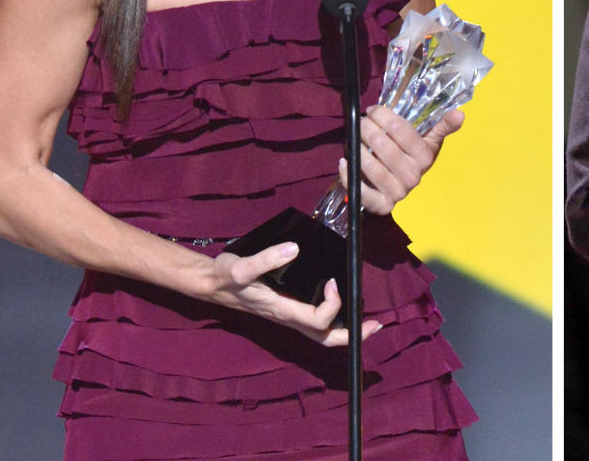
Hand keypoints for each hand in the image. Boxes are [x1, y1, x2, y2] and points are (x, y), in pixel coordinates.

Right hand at [206, 243, 380, 345]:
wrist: (212, 283)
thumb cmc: (226, 276)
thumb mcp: (240, 266)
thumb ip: (265, 258)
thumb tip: (293, 249)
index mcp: (283, 311)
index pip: (318, 320)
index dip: (333, 303)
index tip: (333, 280)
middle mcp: (289, 318)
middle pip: (326, 338)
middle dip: (354, 335)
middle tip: (376, 324)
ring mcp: (289, 316)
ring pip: (322, 333)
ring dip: (348, 330)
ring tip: (368, 320)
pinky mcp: (288, 309)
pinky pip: (316, 323)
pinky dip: (335, 319)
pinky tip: (343, 303)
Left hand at [341, 105, 463, 214]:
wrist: (405, 188)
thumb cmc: (413, 158)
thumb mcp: (429, 141)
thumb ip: (443, 126)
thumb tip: (460, 114)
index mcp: (424, 157)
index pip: (399, 129)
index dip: (382, 115)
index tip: (374, 110)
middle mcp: (412, 176)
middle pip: (381, 144)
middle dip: (366, 127)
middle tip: (361, 122)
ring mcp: (397, 193)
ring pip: (368, 165)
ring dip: (356, 147)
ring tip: (353, 138)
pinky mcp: (381, 206)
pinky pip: (361, 191)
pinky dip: (349, 175)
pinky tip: (344, 161)